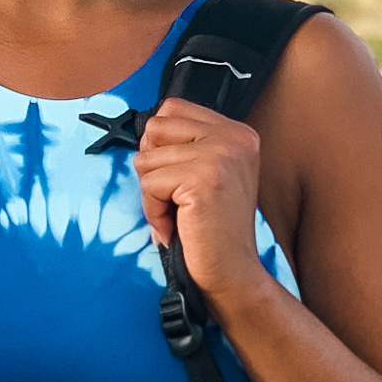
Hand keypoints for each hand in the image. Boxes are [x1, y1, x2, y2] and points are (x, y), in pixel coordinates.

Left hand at [132, 97, 264, 302]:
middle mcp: (233, 137)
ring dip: (152, 194)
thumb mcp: (209, 171)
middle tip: (175, 197)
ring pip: (146, 158)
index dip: (160, 144)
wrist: (234, 274)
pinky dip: (153, 211)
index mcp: (237, 132)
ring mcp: (220, 156)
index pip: (172, 108)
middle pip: (155, 128)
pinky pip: (149, 184)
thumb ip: (187, 143)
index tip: (177, 176)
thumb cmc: (213, 228)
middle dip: (153, 166)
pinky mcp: (203, 180)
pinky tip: (176, 226)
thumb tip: (143, 129)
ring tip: (178, 214)